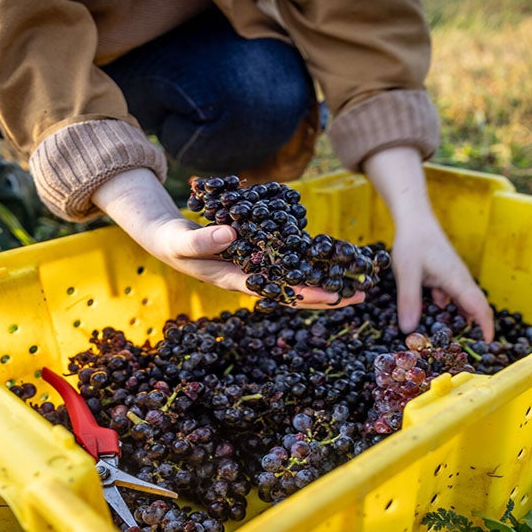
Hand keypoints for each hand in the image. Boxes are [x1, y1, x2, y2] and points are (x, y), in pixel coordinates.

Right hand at [91, 169, 359, 308]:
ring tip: (360, 287)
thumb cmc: (173, 242)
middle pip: (295, 294)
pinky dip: (313, 268)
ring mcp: (258, 271)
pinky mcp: (261, 259)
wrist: (169, 241)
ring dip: (327, 286)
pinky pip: (292, 267)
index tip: (328, 295)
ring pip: (298, 283)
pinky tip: (336, 266)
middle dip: (328, 297)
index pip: (275, 291)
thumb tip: (232, 235)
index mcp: (235, 280)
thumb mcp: (181, 240)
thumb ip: (203, 240)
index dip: (302, 294)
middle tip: (361, 295)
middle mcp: (252, 280)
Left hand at [361, 147, 494, 340]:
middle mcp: (460, 278)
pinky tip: (436, 308)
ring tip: (452, 336)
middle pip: (474, 306)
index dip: (486, 327)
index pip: (479, 307)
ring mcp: (453, 275)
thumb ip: (409, 301)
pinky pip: (451, 293)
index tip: (487, 345)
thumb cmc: (412, 242)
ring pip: (462, 300)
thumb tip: (409, 330)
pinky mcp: (445, 272)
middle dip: (476, 326)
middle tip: (469, 348)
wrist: (414, 218)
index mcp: (457, 280)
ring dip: (460, 316)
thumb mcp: (407, 273)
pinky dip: (447, 305)